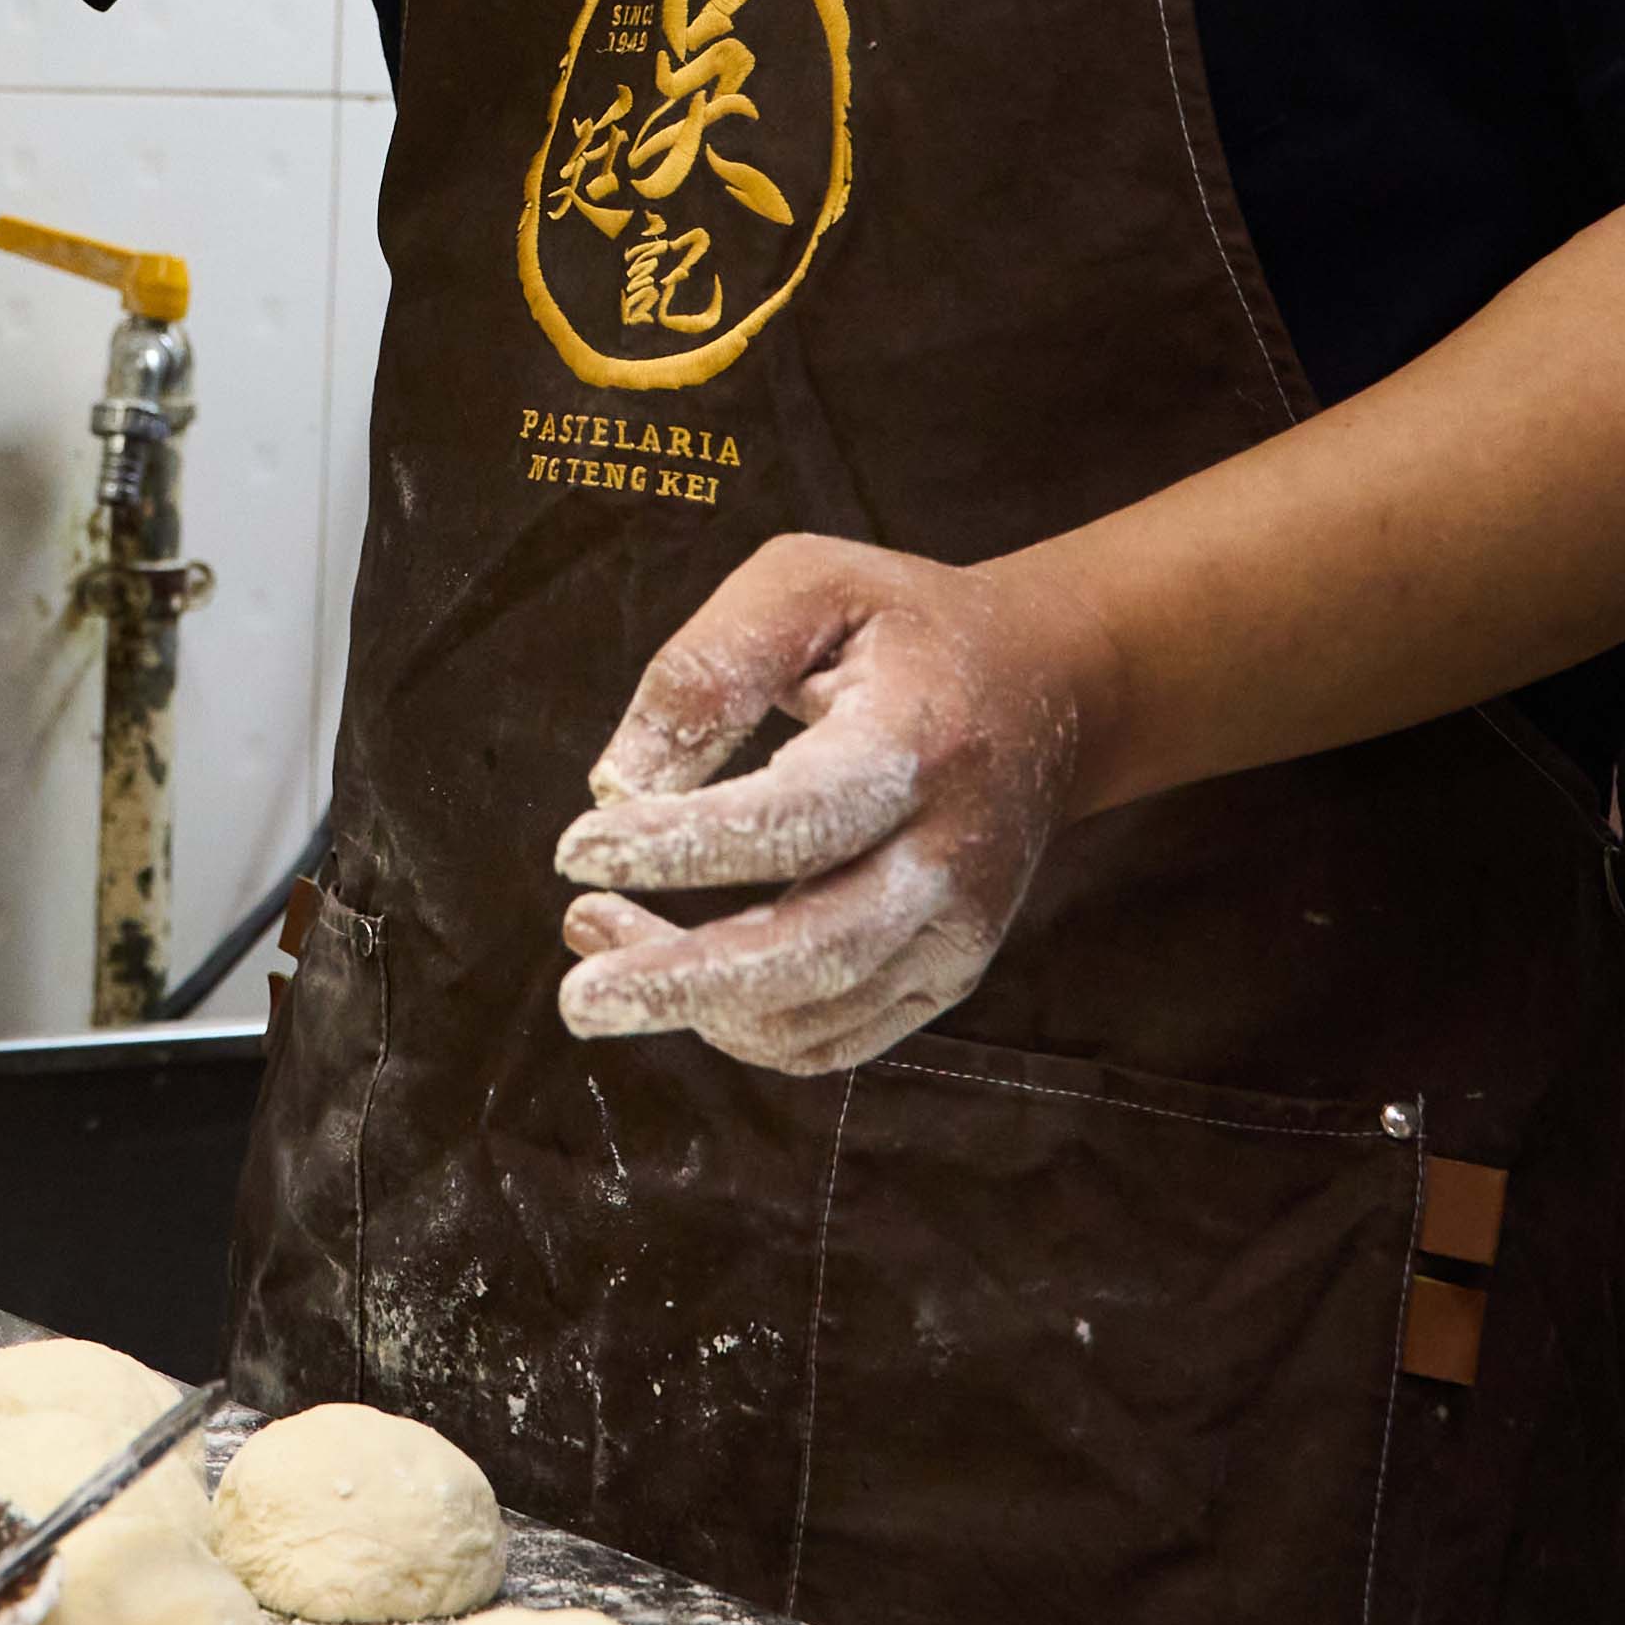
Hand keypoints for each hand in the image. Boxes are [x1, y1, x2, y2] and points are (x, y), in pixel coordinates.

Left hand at [548, 534, 1127, 1077]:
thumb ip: (711, 666)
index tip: (578, 850)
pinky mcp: (947, 976)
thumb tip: (620, 781)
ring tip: (596, 937)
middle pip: (815, 951)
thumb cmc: (904, 629)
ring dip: (692, 1002)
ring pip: (815, 1011)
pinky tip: (673, 971)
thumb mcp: (808, 586)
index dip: (683, 847)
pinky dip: (740, 1028)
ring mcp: (958, 930)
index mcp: (922, 743)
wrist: (1047, 687)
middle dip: (683, 982)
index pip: (798, 820)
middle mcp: (952, 855)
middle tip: (578, 994)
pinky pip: (832, 1039)